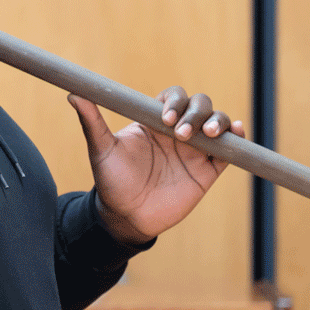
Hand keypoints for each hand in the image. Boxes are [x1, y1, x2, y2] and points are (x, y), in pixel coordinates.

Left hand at [67, 87, 244, 245]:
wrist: (126, 216)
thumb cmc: (111, 180)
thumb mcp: (101, 149)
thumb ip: (92, 122)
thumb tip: (72, 93)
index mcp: (154, 122)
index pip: (173, 97)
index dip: (174, 101)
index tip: (164, 117)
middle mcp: (177, 132)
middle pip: (199, 105)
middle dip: (196, 112)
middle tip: (179, 133)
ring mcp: (195, 150)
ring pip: (217, 123)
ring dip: (217, 121)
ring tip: (206, 134)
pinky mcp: (208, 171)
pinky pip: (229, 151)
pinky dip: (236, 139)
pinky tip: (236, 132)